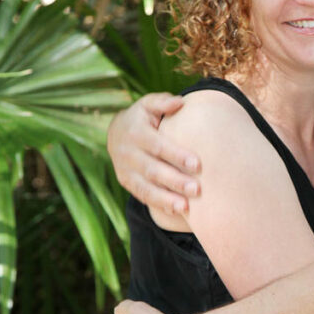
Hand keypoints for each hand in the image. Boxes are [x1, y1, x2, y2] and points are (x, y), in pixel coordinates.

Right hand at [107, 93, 200, 212]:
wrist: (115, 132)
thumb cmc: (142, 117)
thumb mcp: (148, 104)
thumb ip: (163, 102)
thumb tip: (180, 102)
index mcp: (135, 132)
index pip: (158, 146)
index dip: (176, 155)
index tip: (198, 165)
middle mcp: (127, 153)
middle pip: (153, 170)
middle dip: (175, 181)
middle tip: (197, 190)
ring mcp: (124, 170)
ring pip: (146, 187)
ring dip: (166, 199)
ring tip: (186, 207)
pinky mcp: (126, 182)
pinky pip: (142, 196)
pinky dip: (159, 204)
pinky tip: (176, 211)